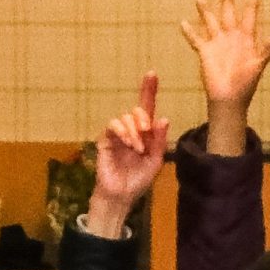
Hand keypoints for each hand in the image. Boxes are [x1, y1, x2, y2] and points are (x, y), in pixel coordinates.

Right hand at [82, 71, 173, 240]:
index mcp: (145, 133)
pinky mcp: (106, 140)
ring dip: (135, 131)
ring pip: (126, 117)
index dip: (149, 90)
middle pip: (137, 109)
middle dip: (144, 117)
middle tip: (147, 131)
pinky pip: (113, 125)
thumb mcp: (156, 161)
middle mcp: (131, 130)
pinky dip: (123, 132)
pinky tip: (129, 144)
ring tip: (138, 148)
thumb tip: (163, 119)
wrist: (122, 196)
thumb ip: (160, 141)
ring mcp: (117, 134)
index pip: (146, 107)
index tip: (152, 73)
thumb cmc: (138, 180)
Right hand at [182, 0, 269, 147]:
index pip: (249, 18)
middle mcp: (231, 38)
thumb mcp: (258, 66)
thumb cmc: (246, 84)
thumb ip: (267, 50)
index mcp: (246, 40)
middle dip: (227, 1)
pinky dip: (189, 32)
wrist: (229, 98)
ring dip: (205, 11)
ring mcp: (217, 44)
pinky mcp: (205, 53)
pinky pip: (196, 40)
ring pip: (210, 22)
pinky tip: (183, 23)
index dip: (252, 7)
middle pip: (228, 15)